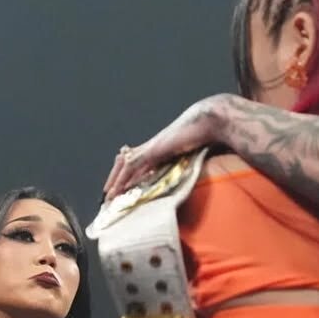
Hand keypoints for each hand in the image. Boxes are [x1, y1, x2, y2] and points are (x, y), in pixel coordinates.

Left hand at [103, 94, 224, 199]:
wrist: (211, 120)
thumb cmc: (208, 134)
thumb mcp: (197, 153)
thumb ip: (192, 163)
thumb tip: (201, 177)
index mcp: (161, 148)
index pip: (138, 164)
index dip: (128, 176)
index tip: (123, 190)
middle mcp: (153, 147)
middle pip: (126, 163)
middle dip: (116, 179)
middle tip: (107, 196)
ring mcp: (151, 147)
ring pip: (125, 166)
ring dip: (115, 181)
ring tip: (107, 197)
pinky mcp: (153, 150)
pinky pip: (132, 166)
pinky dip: (122, 179)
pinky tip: (116, 190)